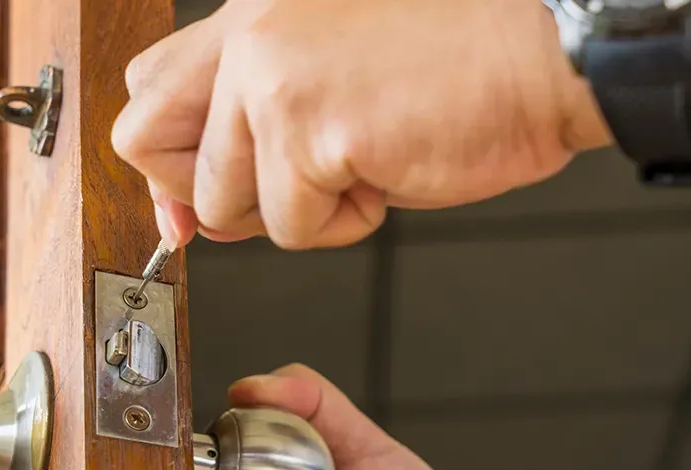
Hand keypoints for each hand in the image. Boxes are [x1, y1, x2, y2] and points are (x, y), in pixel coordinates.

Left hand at [113, 0, 605, 249]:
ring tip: (362, 164)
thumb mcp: (331, 74)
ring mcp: (273, 80)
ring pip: (224, 203)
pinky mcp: (310, 129)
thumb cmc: (457, 64)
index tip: (191, 200)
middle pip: (146, 143)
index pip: (149, 87)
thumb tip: (198, 211)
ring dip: (295, 210)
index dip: (166, 157)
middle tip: (277, 189)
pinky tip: (387, 171)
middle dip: (204, 193)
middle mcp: (248, 37)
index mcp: (252, 16)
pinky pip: (288, 227)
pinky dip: (342, 223)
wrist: (545, 53)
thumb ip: (256, 125)